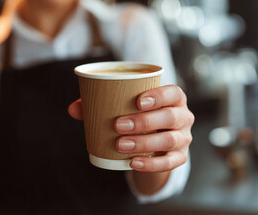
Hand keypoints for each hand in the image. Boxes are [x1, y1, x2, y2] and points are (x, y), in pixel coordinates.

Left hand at [68, 85, 193, 172]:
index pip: (174, 93)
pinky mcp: (180, 157)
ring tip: (120, 144)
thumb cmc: (137, 116)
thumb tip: (73, 110)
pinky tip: (133, 163)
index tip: (138, 101)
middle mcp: (183, 117)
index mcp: (173, 99)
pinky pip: (170, 163)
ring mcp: (184, 138)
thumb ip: (99, 104)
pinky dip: (151, 164)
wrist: (153, 141)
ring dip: (144, 143)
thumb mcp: (125, 107)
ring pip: (170, 140)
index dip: (159, 96)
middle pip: (170, 117)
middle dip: (144, 121)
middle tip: (118, 125)